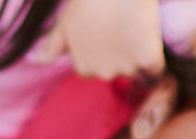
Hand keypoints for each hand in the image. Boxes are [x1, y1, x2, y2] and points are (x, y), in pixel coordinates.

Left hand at [30, 0, 163, 79]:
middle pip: (119, 70)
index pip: (98, 68)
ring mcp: (126, 68)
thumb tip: (39, 61)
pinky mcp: (148, 60)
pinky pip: (156, 66)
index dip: (104, 50)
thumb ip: (54, 46)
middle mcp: (103, 74)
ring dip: (137, 53)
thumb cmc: (88, 1)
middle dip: (120, 53)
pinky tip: (146, 35)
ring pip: (136, 68)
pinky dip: (154, 55)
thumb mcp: (65, 23)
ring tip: (131, 27)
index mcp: (84, 68)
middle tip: (120, 26)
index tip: (106, 31)